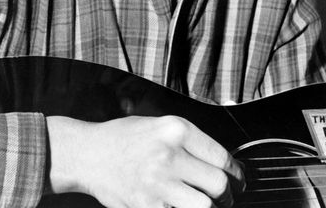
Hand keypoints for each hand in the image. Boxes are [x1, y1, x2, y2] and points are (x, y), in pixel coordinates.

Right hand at [46, 115, 244, 207]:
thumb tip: (222, 163)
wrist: (88, 154)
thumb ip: (190, 142)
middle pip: (218, 184)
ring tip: (207, 203)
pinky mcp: (146, 207)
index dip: (236, 172)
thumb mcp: (160, 125)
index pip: (221, 156)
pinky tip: (180, 205)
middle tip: (227, 195)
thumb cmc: (125, 138)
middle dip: (227, 194)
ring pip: (204, 206)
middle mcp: (169, 155)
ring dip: (210, 207)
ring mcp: (157, 184)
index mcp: (176, 130)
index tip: (238, 179)